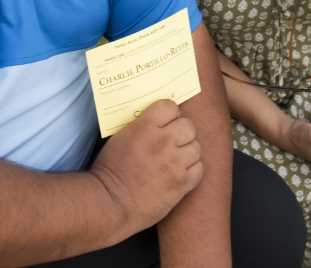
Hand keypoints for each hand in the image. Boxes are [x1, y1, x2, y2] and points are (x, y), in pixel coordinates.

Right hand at [90, 99, 202, 234]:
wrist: (112, 202)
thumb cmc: (110, 169)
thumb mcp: (120, 136)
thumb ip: (141, 125)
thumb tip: (156, 120)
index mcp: (145, 127)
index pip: (170, 106)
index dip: (169, 113)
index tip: (166, 119)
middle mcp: (164, 142)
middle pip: (188, 125)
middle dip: (181, 130)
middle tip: (173, 138)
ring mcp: (175, 163)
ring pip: (196, 146)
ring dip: (187, 150)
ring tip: (177, 156)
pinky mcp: (182, 184)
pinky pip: (199, 169)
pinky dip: (192, 169)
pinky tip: (180, 171)